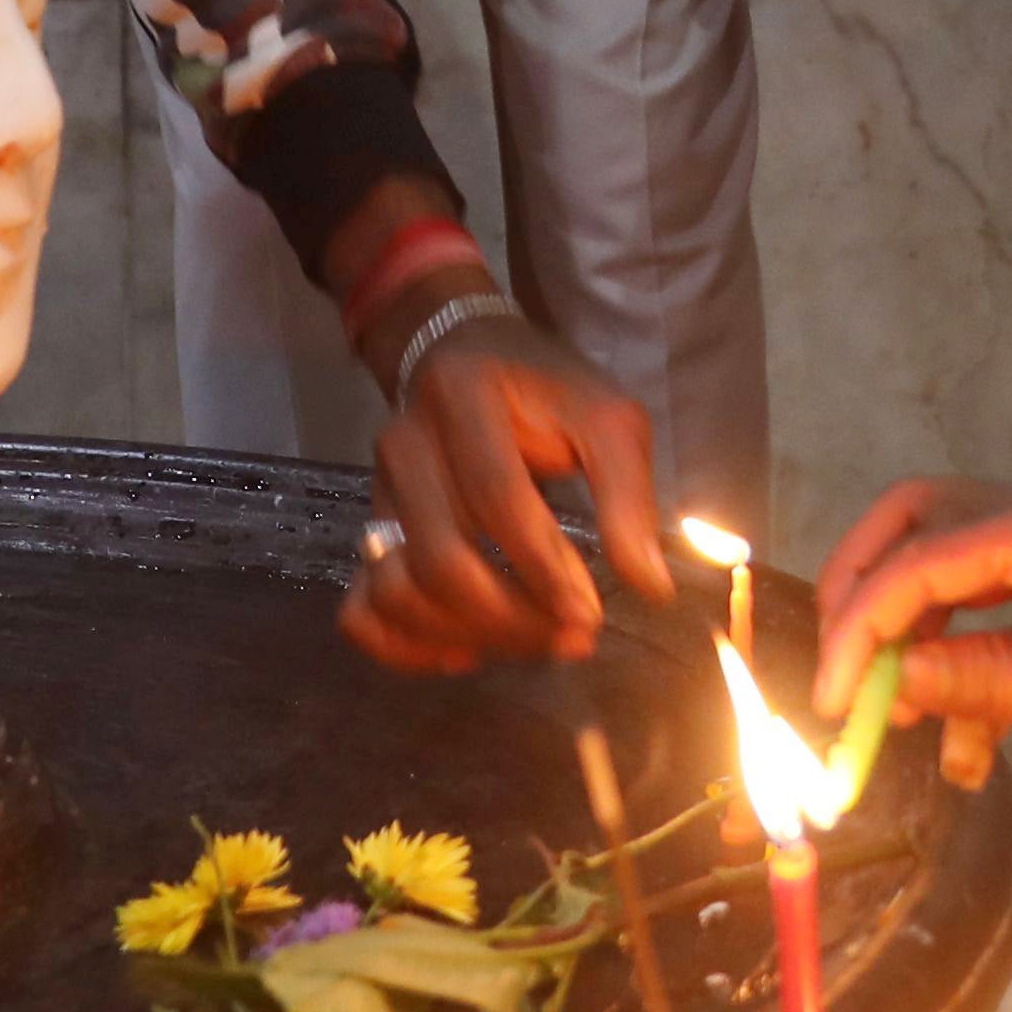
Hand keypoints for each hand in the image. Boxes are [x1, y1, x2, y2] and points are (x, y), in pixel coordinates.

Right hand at [339, 301, 679, 672]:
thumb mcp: (604, 419)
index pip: (495, 499)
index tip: (589, 614)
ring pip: (398, 592)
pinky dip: (405, 647)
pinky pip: (362, 610)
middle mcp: (405, 444)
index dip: (542, 568)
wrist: (468, 358)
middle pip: (440, 559)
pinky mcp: (369, 533)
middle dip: (510, 616)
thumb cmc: (546, 393)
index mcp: (464, 398)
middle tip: (571, 638)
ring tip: (531, 643)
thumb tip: (650, 586)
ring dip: (466, 636)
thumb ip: (628, 496)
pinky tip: (464, 653)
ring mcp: (377, 493)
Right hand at [811, 484, 1011, 781]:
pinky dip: (969, 663)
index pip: (918, 562)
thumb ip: (985, 681)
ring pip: (950, 566)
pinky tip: (967, 748)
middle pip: (917, 524)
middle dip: (865, 592)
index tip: (829, 700)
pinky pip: (996, 607)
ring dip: (916, 638)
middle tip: (837, 666)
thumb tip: (896, 678)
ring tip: (898, 722)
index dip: (859, 629)